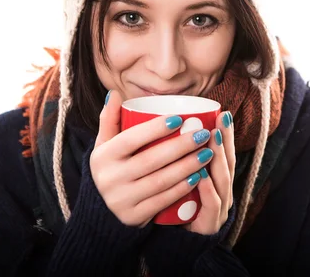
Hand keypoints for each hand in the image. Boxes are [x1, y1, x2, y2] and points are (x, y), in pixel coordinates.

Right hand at [90, 90, 213, 227]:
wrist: (100, 211)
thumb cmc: (111, 168)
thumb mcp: (104, 145)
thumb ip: (109, 119)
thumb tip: (115, 93)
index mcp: (103, 156)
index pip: (130, 139)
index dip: (155, 129)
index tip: (180, 118)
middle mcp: (110, 178)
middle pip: (150, 160)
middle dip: (181, 146)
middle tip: (203, 134)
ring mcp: (121, 200)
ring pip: (160, 181)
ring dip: (187, 166)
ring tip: (208, 153)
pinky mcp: (134, 216)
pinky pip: (162, 201)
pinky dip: (182, 188)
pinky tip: (199, 176)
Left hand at [183, 110, 235, 234]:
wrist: (177, 241)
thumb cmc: (178, 205)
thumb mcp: (180, 177)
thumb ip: (179, 156)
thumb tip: (167, 126)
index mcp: (216, 178)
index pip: (224, 152)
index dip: (226, 134)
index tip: (221, 113)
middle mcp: (223, 190)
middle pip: (228, 162)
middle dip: (226, 140)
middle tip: (221, 120)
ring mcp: (220, 207)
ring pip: (223, 180)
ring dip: (218, 159)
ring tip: (213, 140)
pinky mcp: (210, 223)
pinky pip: (211, 204)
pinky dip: (208, 189)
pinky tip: (202, 176)